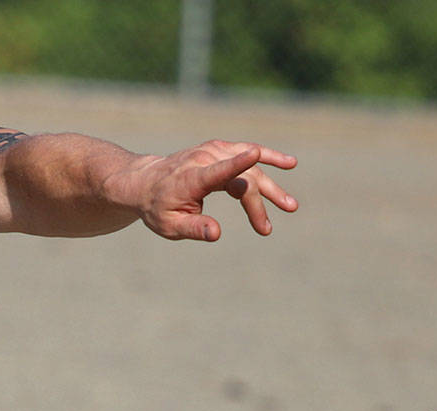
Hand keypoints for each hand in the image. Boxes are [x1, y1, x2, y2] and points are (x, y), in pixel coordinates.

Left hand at [123, 141, 297, 240]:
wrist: (146, 183)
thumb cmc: (158, 208)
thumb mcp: (170, 226)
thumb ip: (193, 228)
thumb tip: (216, 234)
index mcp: (192, 178)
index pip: (217, 170)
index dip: (236, 163)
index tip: (255, 154)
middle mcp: (204, 159)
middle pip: (241, 178)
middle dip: (258, 204)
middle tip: (267, 230)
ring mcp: (213, 152)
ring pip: (250, 167)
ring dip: (271, 186)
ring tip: (290, 206)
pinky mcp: (219, 150)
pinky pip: (247, 153)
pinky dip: (268, 158)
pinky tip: (288, 163)